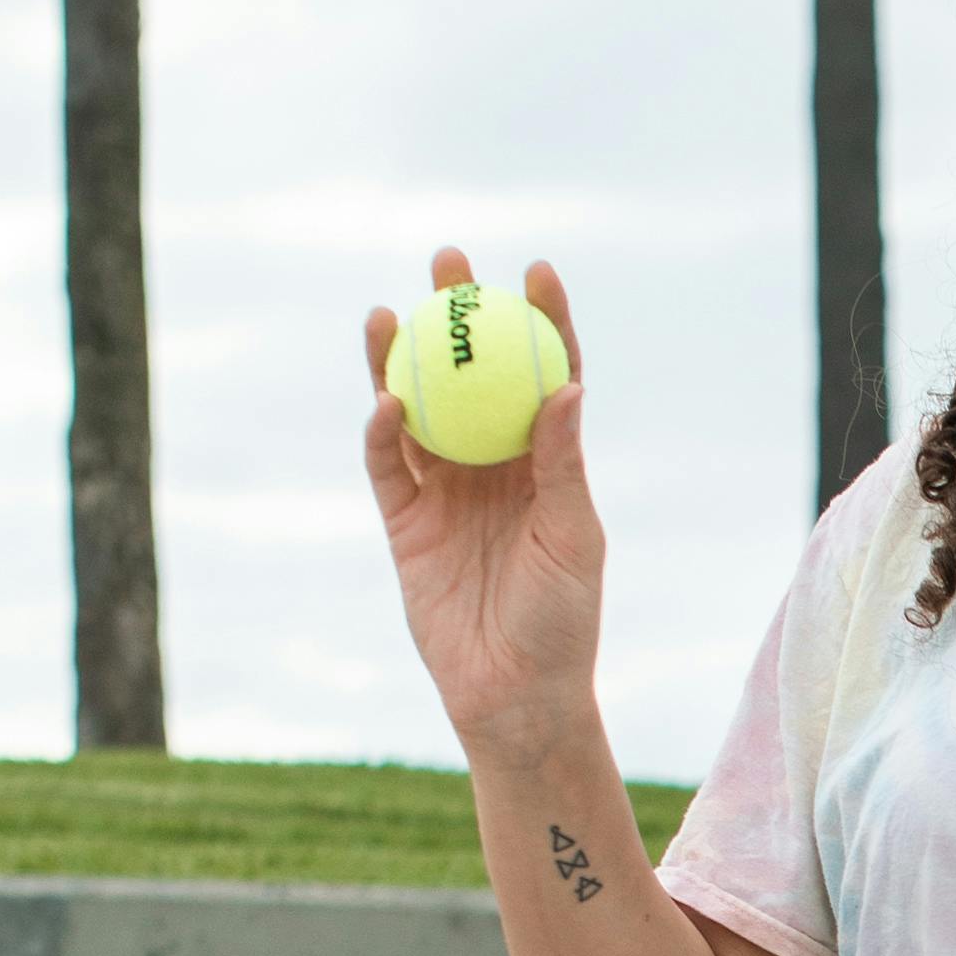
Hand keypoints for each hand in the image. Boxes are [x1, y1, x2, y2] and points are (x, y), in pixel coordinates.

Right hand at [363, 255, 600, 774]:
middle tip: (448, 262)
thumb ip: (562, 464)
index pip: (544, 375)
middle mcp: (494, 465)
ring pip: (419, 410)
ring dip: (401, 360)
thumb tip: (566, 386)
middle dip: (456, 316)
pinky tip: (385, 399)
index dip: (541, 321)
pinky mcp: (405, 523)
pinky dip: (383, 432)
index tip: (535, 271)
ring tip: (390, 309)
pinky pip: (387, 467)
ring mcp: (445, 491)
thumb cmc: (563, 620)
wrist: (514, 693)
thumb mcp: (573, 538)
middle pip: (472, 376)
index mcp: (546, 461)